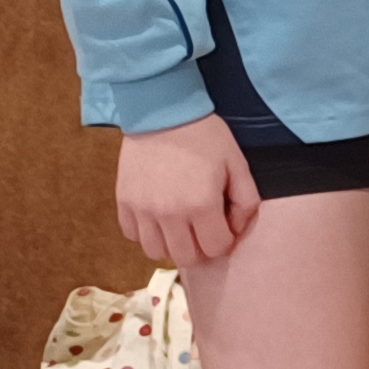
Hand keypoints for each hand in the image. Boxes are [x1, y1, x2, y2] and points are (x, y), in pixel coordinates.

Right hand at [115, 114, 257, 267]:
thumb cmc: (204, 136)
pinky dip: (146, 232)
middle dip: (200, 249)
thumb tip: (238, 228)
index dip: (225, 241)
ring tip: (180, 225)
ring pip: (155, 251)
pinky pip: (132, 235)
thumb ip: (245, 200)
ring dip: (171, 244)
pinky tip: (158, 216)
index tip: (224, 225)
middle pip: (185, 257)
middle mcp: (168, 214)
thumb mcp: (237, 163)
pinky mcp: (123, 202)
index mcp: (201, 204)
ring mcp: (142, 210)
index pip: (215, 248)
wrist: (162, 112)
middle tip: (204, 230)